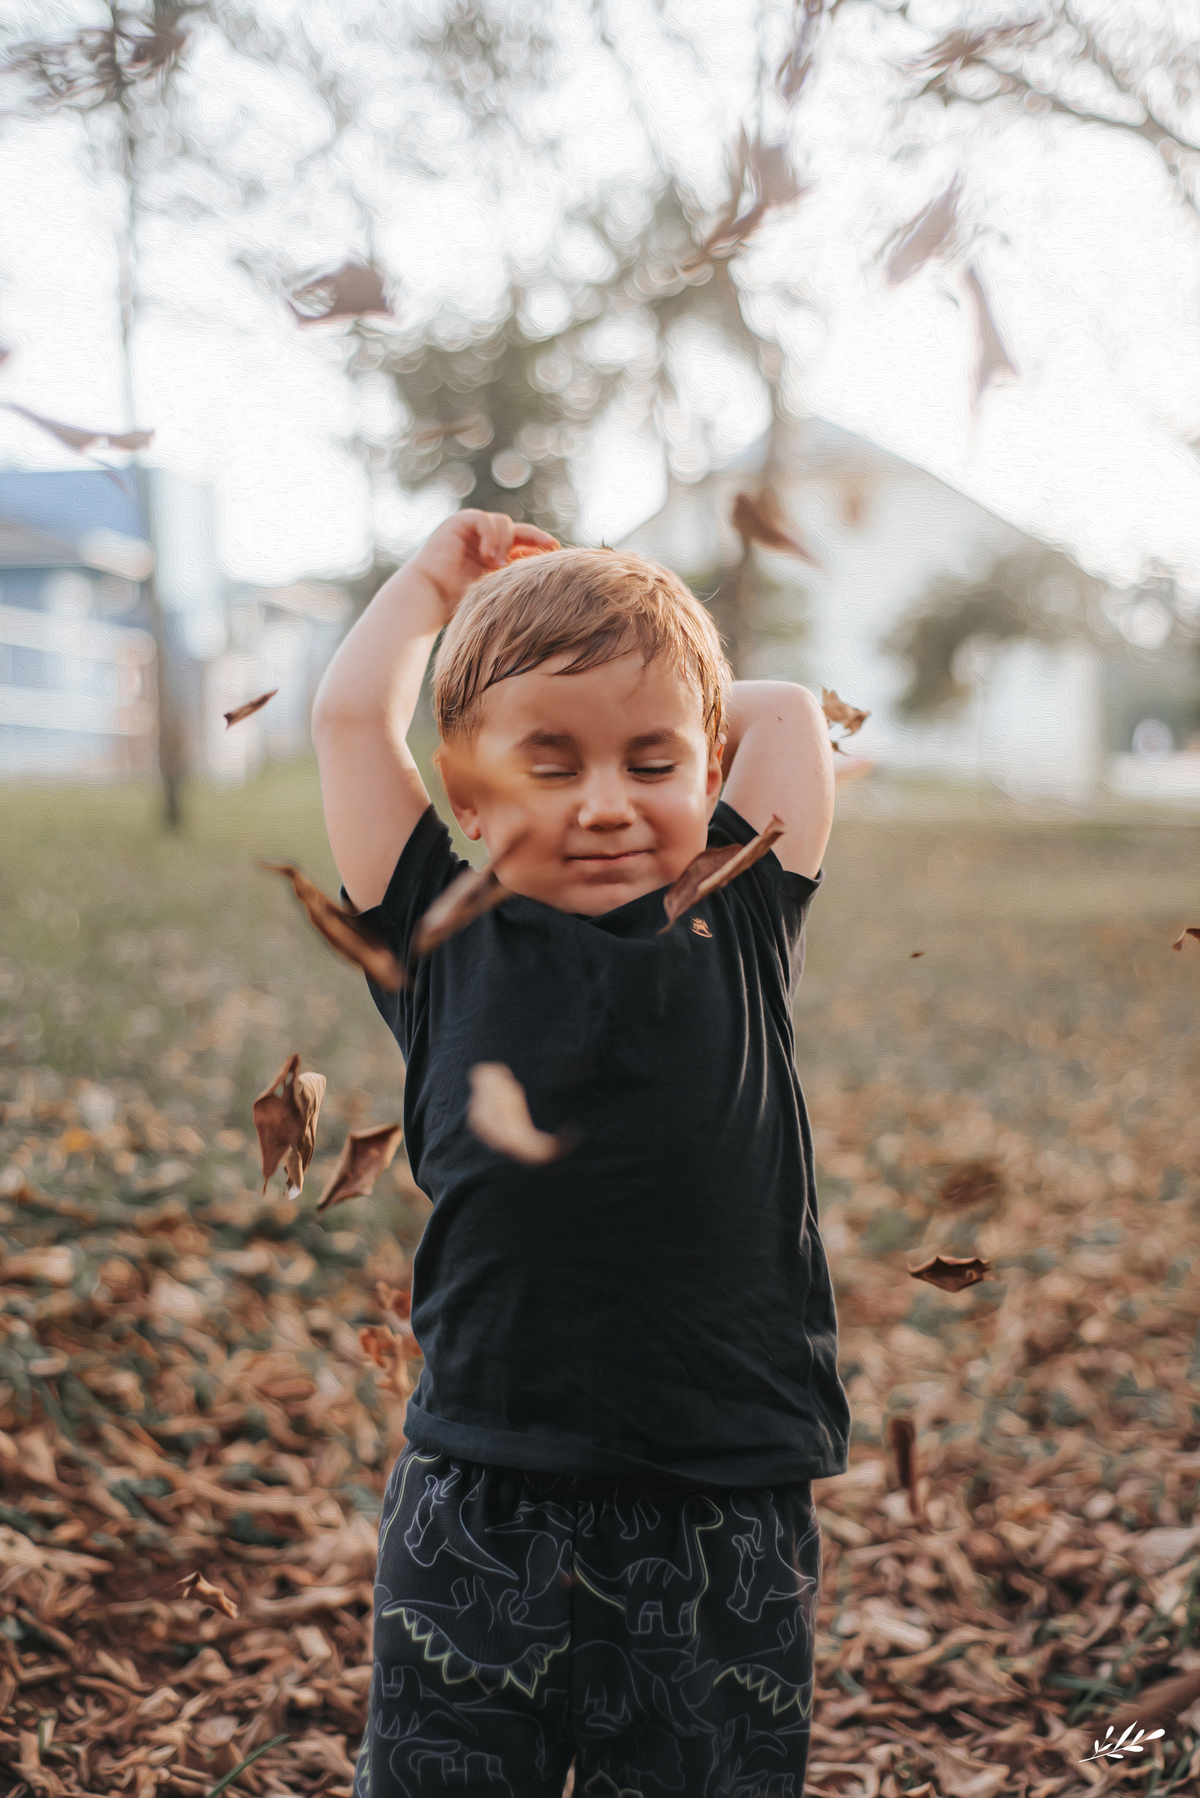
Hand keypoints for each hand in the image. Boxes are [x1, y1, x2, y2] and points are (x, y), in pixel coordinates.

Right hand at [410, 510, 559, 620]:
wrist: (431, 598)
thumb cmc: (459, 603)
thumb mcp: (496, 589)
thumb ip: (514, 577)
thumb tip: (545, 575)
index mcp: (496, 555)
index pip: (524, 543)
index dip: (539, 544)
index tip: (555, 550)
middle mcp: (486, 540)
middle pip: (518, 529)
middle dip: (535, 536)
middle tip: (549, 546)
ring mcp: (473, 530)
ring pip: (503, 523)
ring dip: (505, 542)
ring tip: (496, 564)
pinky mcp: (459, 523)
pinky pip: (483, 519)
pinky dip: (489, 535)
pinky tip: (486, 555)